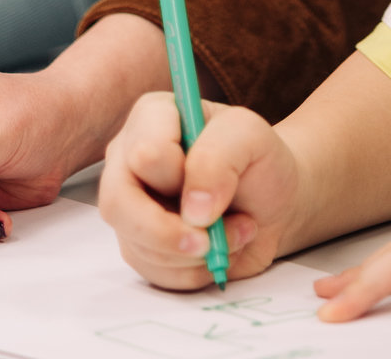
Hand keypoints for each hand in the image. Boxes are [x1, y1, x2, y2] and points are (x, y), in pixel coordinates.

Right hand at [100, 91, 301, 290]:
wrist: (272, 203)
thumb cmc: (258, 160)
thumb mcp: (250, 136)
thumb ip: (220, 157)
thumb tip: (193, 211)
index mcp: (152, 117)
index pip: (145, 153)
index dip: (179, 176)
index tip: (218, 183)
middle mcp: (129, 158)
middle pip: (118, 204)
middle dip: (168, 233)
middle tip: (209, 243)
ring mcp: (130, 204)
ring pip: (136, 244)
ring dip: (194, 253)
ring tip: (234, 232)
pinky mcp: (139, 244)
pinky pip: (152, 271)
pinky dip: (192, 272)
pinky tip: (218, 250)